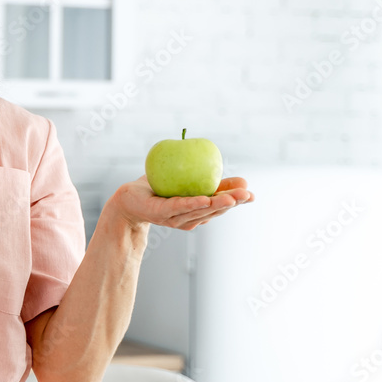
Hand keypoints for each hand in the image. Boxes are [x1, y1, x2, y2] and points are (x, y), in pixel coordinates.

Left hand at [110, 175, 252, 231]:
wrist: (129, 198)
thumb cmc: (158, 188)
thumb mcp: (185, 180)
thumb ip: (204, 177)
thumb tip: (223, 163)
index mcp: (197, 211)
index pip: (220, 206)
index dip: (236, 201)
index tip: (252, 194)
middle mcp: (189, 218)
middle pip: (213, 211)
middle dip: (232, 204)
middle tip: (248, 194)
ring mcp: (175, 218)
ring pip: (199, 211)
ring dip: (217, 205)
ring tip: (233, 198)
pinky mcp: (160, 213)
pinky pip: (178, 207)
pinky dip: (193, 204)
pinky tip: (205, 199)